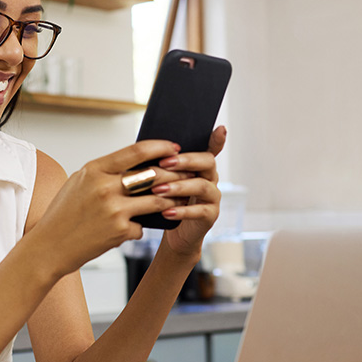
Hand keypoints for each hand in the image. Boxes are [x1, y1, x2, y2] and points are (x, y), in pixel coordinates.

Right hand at [28, 140, 193, 277]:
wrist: (49, 247)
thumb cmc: (63, 214)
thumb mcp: (79, 183)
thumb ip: (104, 172)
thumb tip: (134, 163)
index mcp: (95, 170)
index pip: (136, 151)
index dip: (160, 148)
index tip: (173, 148)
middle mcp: (105, 187)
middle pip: (153, 175)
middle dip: (174, 174)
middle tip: (186, 174)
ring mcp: (114, 210)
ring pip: (157, 200)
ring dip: (170, 200)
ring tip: (176, 200)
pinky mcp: (120, 231)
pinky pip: (142, 226)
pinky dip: (140, 228)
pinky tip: (131, 230)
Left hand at [156, 126, 226, 257]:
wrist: (173, 232)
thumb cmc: (166, 201)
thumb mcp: (162, 180)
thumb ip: (161, 166)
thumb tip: (142, 150)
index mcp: (200, 166)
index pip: (211, 148)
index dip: (217, 139)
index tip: (220, 128)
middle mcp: (210, 178)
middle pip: (207, 162)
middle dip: (185, 161)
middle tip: (164, 163)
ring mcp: (212, 197)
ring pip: (201, 186)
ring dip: (179, 187)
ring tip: (159, 190)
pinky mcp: (210, 215)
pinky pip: (200, 211)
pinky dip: (182, 211)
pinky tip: (167, 212)